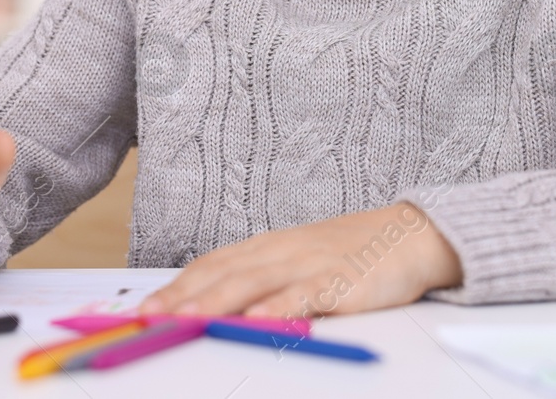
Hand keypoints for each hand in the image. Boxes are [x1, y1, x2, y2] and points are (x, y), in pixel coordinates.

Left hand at [136, 202, 462, 317]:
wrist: (410, 236)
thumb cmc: (352, 252)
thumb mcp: (300, 259)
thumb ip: (262, 280)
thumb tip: (217, 308)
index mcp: (270, 246)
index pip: (212, 264)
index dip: (176, 285)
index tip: (145, 306)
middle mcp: (283, 251)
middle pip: (223, 273)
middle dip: (182, 296)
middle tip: (149, 316)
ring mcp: (311, 264)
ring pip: (254, 282)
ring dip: (215, 301)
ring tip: (185, 317)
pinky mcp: (341, 281)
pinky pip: (305, 294)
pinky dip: (279, 307)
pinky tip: (258, 320)